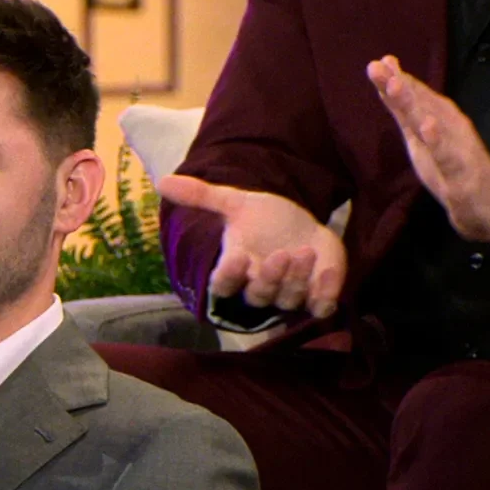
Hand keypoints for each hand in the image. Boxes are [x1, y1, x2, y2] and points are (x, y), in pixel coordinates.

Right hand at [158, 174, 348, 317]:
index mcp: (237, 267)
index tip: (238, 257)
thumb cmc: (265, 218)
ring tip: (305, 251)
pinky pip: (319, 307)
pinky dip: (325, 295)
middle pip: (257, 296)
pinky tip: (328, 270)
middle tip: (282, 254)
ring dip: (297, 278)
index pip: (222, 286)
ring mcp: (289, 293)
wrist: (301, 226)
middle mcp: (260, 286)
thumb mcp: (237, 203)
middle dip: (269, 278)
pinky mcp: (317, 295)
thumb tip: (162, 182)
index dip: (228, 278)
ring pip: (288, 299)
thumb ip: (202, 196)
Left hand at [368, 55, 489, 243]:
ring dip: (414, 103)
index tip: (377, 63)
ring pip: (432, 121)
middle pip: (420, 103)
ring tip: (396, 85)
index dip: (395, 79)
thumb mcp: (420, 140)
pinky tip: (427, 126)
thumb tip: (389, 81)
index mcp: (437, 120)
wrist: (489, 200)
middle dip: (399, 85)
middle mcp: (447, 126)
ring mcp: (455, 146)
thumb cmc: (451, 166)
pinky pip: (447, 153)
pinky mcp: (460, 170)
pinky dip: (437, 140)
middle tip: (379, 67)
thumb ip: (405, 112)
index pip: (414, 97)